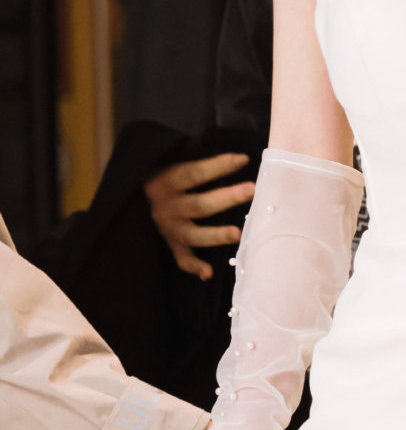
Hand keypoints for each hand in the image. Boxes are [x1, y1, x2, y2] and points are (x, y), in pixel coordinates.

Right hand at [145, 153, 255, 279]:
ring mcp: (168, 228)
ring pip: (193, 234)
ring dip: (215, 235)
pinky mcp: (170, 244)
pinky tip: (208, 273)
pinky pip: (181, 258)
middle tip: (252, 190)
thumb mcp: (171, 164)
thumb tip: (237, 156)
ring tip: (237, 233)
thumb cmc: (163, 176)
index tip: (243, 159)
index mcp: (166, 182)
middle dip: (227, 197)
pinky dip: (193, 267)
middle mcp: (166, 206)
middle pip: (200, 204)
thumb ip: (197, 164)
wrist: (129, 198)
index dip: (218, 165)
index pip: (195, 173)